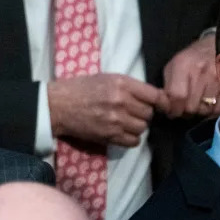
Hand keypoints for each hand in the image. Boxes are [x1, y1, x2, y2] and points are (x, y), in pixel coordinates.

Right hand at [48, 74, 168, 147]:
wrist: (58, 105)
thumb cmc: (81, 88)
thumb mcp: (107, 78)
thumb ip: (130, 87)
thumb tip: (153, 97)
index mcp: (122, 84)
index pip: (155, 95)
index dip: (161, 102)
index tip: (161, 106)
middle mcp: (121, 102)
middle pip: (149, 114)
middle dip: (143, 114)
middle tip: (132, 112)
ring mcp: (115, 120)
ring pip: (142, 128)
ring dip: (136, 127)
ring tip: (125, 122)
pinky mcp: (109, 135)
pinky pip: (133, 141)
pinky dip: (131, 139)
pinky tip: (122, 133)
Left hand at [162, 33, 219, 117]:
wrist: (217, 46)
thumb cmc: (191, 58)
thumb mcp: (173, 66)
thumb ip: (167, 86)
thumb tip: (165, 107)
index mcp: (184, 65)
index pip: (177, 96)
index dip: (172, 109)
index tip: (171, 112)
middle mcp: (203, 72)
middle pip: (191, 107)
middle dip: (184, 112)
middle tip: (183, 109)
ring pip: (205, 110)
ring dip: (198, 112)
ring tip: (195, 104)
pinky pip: (219, 109)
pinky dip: (211, 111)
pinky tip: (208, 104)